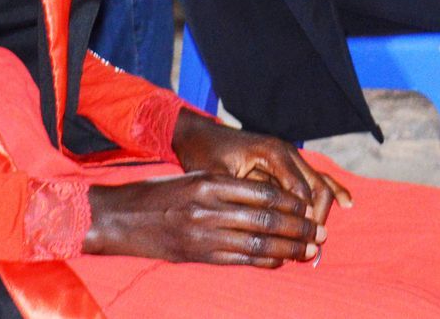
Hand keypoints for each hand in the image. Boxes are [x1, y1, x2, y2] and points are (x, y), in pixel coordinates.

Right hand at [84, 173, 321, 266]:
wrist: (119, 217)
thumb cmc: (158, 194)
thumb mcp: (192, 179)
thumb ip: (226, 187)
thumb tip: (269, 199)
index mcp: (210, 182)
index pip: (263, 191)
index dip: (292, 203)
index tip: (310, 209)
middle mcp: (209, 207)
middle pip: (267, 218)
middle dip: (299, 227)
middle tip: (320, 233)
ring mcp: (204, 233)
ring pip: (258, 241)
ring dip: (289, 248)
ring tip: (309, 250)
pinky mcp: (199, 255)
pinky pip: (241, 259)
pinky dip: (265, 261)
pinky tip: (280, 261)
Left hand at [170, 111, 350, 229]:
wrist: (199, 135)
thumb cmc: (205, 155)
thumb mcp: (219, 178)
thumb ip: (244, 196)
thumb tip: (265, 223)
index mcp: (273, 153)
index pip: (300, 191)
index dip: (302, 220)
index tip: (300, 245)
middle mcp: (287, 152)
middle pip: (317, 188)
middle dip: (316, 219)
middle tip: (310, 245)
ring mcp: (289, 156)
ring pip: (319, 184)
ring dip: (323, 211)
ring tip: (320, 237)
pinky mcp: (287, 163)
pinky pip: (314, 177)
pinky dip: (332, 190)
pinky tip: (347, 203)